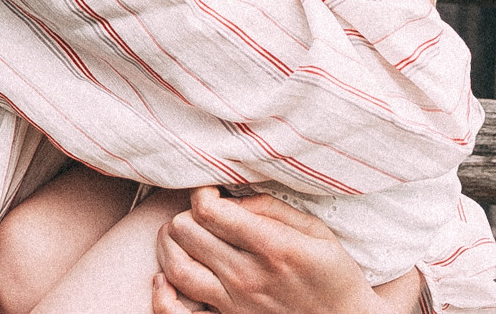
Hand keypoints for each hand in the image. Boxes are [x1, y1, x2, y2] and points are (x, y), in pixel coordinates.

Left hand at [151, 187, 414, 313]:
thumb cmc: (334, 277)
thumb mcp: (317, 232)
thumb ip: (273, 208)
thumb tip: (233, 196)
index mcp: (273, 247)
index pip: (209, 211)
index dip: (202, 193)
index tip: (211, 192)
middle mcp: (249, 276)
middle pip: (185, 231)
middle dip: (187, 214)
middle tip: (201, 215)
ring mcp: (235, 304)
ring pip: (175, 266)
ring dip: (169, 244)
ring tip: (180, 234)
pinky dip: (162, 295)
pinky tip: (162, 279)